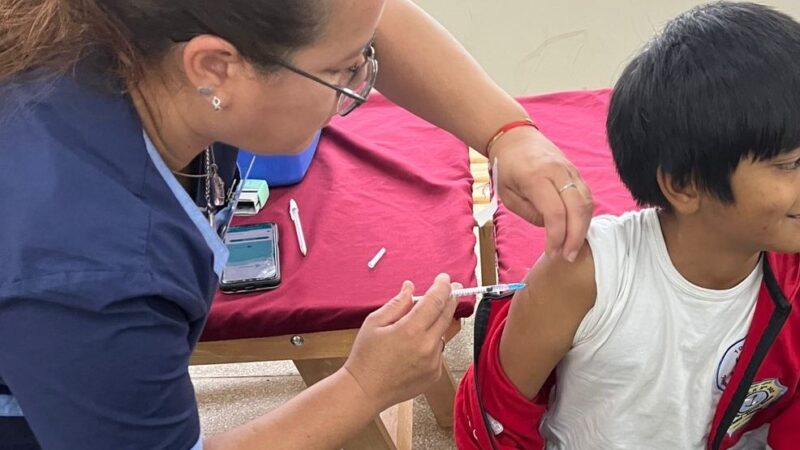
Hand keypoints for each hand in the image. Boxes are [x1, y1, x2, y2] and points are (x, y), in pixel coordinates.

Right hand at [343, 274, 459, 410]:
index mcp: (410, 330)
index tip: (444, 279)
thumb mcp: (374, 323)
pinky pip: (439, 351)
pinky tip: (414, 348)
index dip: (442, 287)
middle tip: (452, 288)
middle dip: (451, 299)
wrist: (365, 391)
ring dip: (437, 323)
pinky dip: (432, 343)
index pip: (435, 301)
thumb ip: (396, 303)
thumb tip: (410, 288)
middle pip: (447, 315)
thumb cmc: (365, 357)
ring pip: (443, 334)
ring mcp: (433, 362)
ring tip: (418, 325)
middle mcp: (426, 346)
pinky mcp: (434, 374)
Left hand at [489, 126, 593, 261]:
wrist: (515, 138)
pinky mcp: (576, 172)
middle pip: (577, 208)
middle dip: (575, 236)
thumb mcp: (507, 194)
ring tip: (573, 247)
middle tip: (568, 256)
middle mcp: (558, 172)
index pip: (555, 213)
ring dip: (583, 227)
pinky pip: (587, 196)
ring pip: (587, 202)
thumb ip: (530, 213)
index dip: (556, 237)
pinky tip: (577, 229)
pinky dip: (585, 215)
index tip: (552, 253)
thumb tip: (552, 228)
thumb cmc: (507, 167)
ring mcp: (571, 170)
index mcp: (536, 177)